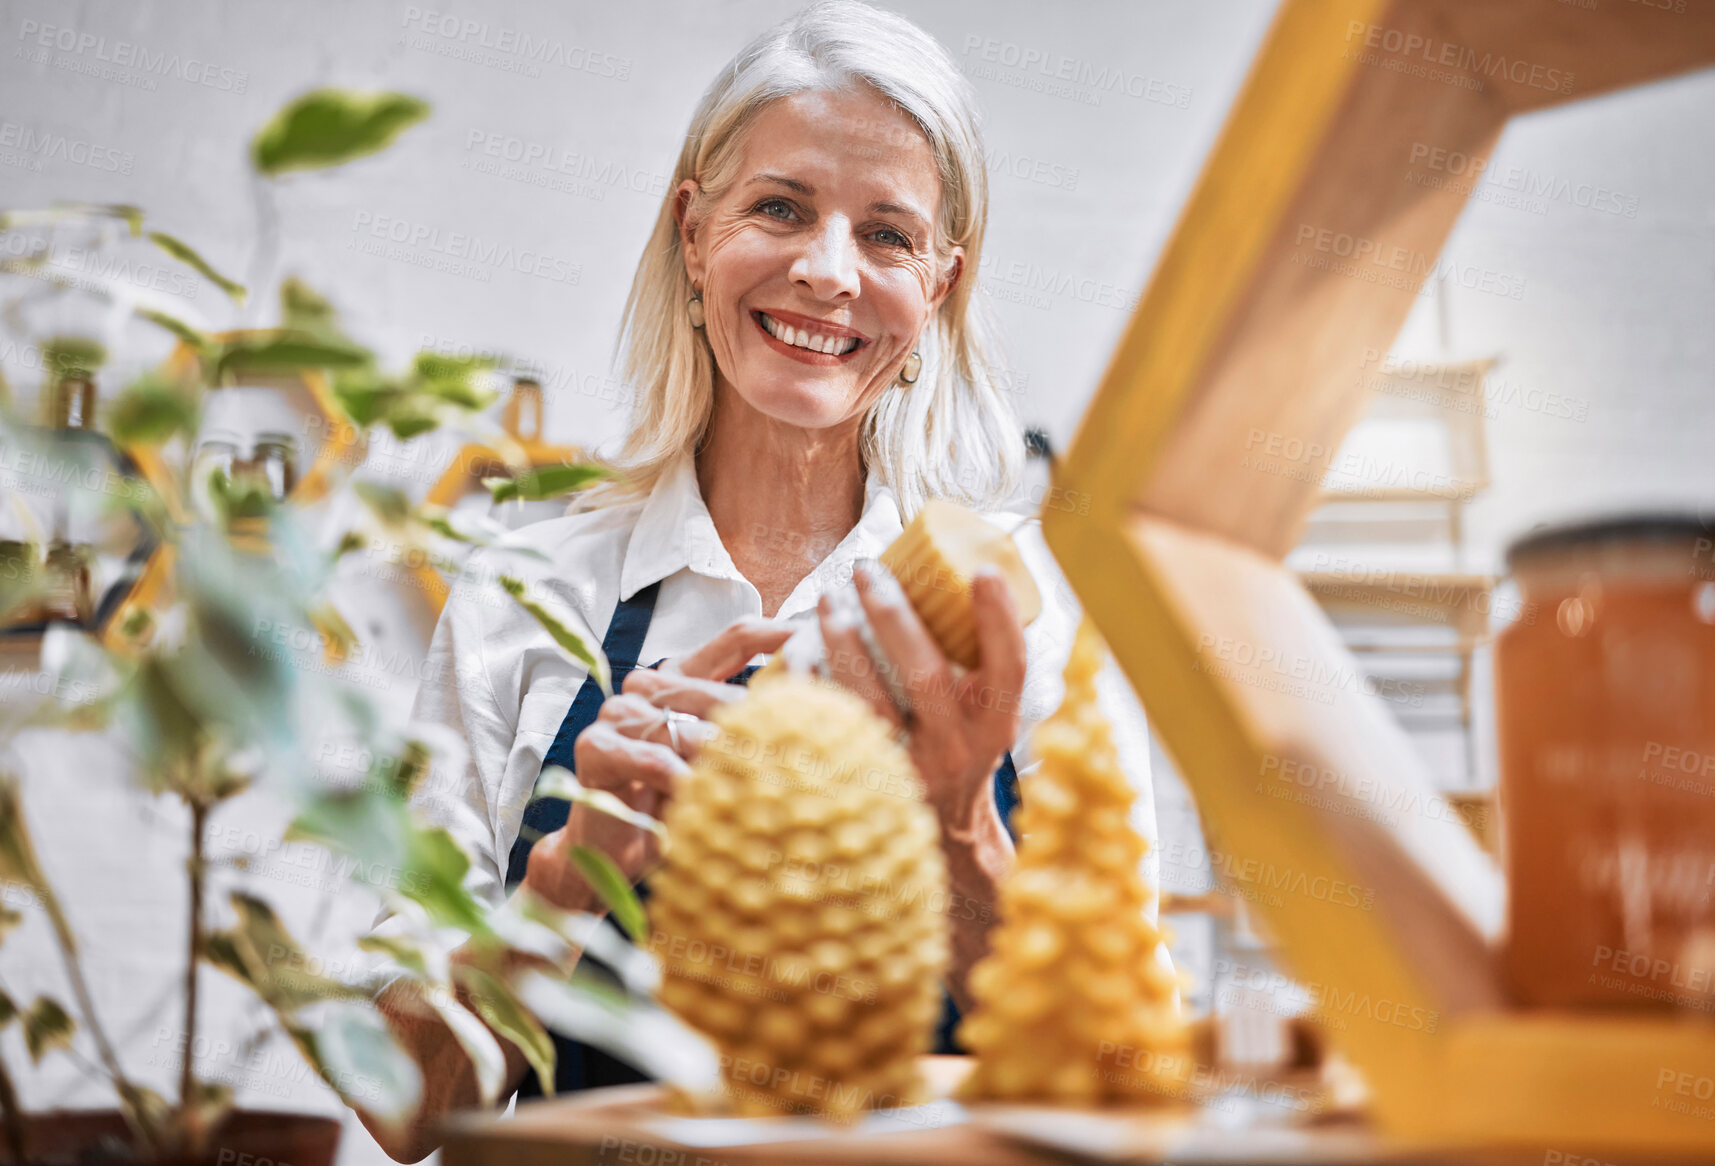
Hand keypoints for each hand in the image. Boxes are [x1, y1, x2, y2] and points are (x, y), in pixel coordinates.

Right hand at [521, 616, 793, 911]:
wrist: (612, 852)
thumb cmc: (678, 803)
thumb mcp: (726, 762)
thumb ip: (761, 728)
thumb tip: (824, 703)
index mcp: (685, 675)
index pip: (736, 638)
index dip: (779, 636)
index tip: (821, 639)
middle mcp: (649, 685)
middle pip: (714, 688)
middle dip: (755, 722)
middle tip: (795, 749)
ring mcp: (618, 713)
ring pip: (684, 724)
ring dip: (720, 756)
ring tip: (754, 781)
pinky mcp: (596, 747)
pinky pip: (652, 757)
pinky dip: (682, 779)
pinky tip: (702, 798)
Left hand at [817, 560, 1027, 839]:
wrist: (945, 834)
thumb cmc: (965, 751)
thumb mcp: (991, 716)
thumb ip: (985, 664)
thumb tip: (972, 576)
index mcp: (996, 725)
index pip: (1009, 668)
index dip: (1000, 620)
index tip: (983, 572)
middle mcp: (957, 748)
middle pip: (927, 675)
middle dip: (893, 615)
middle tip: (866, 570)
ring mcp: (909, 768)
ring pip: (871, 700)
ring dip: (844, 643)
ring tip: (827, 602)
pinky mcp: (866, 779)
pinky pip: (834, 727)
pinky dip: (815, 685)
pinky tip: (800, 653)